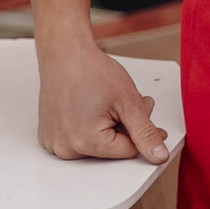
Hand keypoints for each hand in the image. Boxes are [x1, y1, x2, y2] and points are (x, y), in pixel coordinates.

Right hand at [37, 40, 169, 163]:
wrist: (64, 53)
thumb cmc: (91, 71)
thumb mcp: (128, 101)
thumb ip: (145, 133)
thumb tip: (159, 155)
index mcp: (86, 143)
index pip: (129, 151)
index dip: (142, 130)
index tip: (145, 113)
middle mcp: (67, 149)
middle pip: (112, 149)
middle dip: (126, 127)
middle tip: (126, 103)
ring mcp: (56, 144)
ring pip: (97, 145)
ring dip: (109, 127)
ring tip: (108, 103)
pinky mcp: (50, 137)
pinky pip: (79, 140)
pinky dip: (90, 127)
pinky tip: (90, 107)